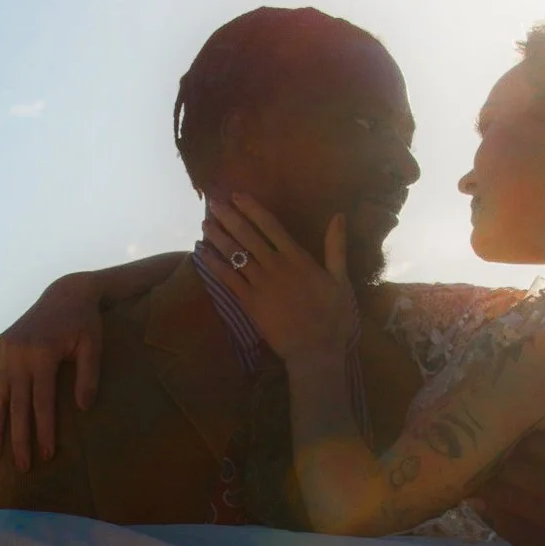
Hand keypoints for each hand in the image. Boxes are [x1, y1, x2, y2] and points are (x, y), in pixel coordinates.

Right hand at [0, 276, 102, 469]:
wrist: (64, 292)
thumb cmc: (84, 323)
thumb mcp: (93, 345)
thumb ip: (88, 376)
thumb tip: (83, 408)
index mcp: (41, 353)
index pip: (41, 401)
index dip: (43, 430)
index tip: (47, 455)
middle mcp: (18, 354)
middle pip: (16, 404)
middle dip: (19, 438)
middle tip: (23, 467)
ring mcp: (4, 351)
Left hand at [202, 196, 357, 366]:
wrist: (316, 349)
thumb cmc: (333, 316)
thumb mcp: (341, 279)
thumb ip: (336, 246)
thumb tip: (339, 215)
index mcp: (298, 258)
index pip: (271, 226)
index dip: (252, 209)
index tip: (238, 195)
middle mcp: (276, 266)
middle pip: (248, 236)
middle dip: (229, 217)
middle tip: (214, 202)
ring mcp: (260, 285)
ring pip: (235, 255)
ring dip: (219, 238)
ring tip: (205, 223)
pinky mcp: (250, 304)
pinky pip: (228, 280)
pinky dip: (215, 265)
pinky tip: (203, 254)